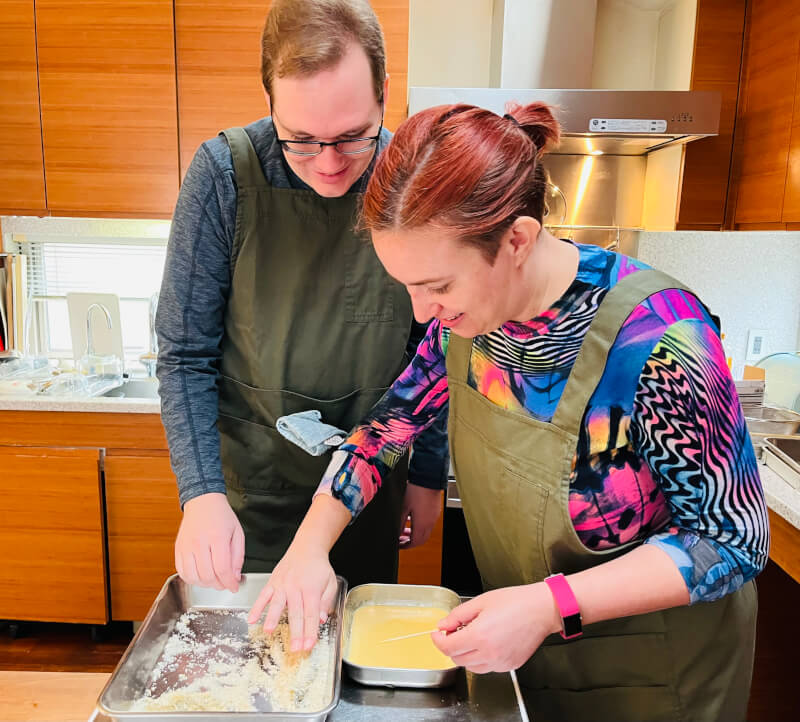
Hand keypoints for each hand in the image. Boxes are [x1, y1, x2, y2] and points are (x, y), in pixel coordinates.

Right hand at [175, 492, 244, 592]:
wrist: (202, 502)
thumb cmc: (222, 516)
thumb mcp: (237, 533)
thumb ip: (238, 557)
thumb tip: (235, 578)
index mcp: (217, 537)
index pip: (222, 569)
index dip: (229, 583)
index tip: (234, 587)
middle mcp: (199, 542)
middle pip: (207, 576)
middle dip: (219, 585)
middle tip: (225, 583)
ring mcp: (186, 546)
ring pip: (193, 577)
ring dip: (205, 584)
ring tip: (214, 580)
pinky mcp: (178, 549)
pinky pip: (182, 572)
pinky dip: (192, 579)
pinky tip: (200, 576)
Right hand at [247, 540, 337, 652]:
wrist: (307, 548)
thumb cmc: (319, 567)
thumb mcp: (330, 582)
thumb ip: (325, 601)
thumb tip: (321, 619)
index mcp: (312, 588)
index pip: (311, 614)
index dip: (310, 631)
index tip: (309, 645)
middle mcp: (296, 587)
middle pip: (295, 613)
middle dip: (295, 632)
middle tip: (294, 648)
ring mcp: (282, 584)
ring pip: (277, 604)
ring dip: (273, 618)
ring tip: (269, 632)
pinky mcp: (272, 582)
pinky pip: (263, 595)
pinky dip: (257, 607)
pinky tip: (252, 619)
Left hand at [399, 485, 442, 548]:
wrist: (427, 478)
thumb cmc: (416, 490)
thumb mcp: (403, 508)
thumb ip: (399, 523)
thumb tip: (396, 533)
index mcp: (422, 524)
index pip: (414, 543)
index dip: (405, 546)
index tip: (398, 544)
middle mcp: (430, 523)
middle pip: (421, 540)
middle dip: (410, 541)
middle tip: (401, 538)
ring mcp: (434, 517)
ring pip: (425, 532)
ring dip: (415, 533)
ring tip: (405, 529)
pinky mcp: (435, 511)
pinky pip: (428, 524)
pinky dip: (420, 526)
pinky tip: (412, 519)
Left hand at [432, 584, 560, 673]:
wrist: (541, 610)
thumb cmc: (516, 602)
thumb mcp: (481, 602)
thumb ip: (458, 615)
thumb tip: (443, 625)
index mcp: (480, 635)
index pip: (448, 648)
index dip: (437, 641)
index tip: (436, 634)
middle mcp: (489, 653)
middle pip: (457, 659)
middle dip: (451, 646)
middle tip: (454, 631)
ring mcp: (500, 662)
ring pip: (471, 667)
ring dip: (465, 654)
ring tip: (472, 636)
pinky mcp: (510, 666)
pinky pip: (487, 668)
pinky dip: (481, 658)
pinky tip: (487, 643)